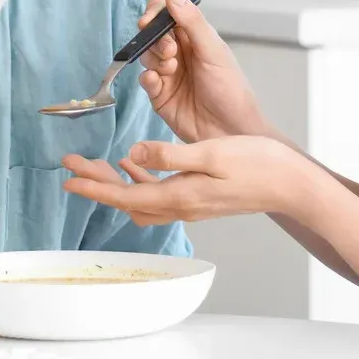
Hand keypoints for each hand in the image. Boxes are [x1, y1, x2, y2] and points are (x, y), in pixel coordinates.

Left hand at [61, 136, 320, 225]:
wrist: (291, 185)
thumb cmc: (258, 165)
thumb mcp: (210, 153)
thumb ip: (169, 155)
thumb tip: (133, 154)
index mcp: (179, 195)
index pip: (124, 194)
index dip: (93, 185)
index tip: (67, 176)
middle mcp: (180, 206)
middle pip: (125, 199)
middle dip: (96, 183)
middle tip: (71, 165)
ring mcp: (190, 204)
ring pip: (140, 198)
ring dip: (115, 183)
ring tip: (95, 164)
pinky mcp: (199, 198)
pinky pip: (158, 194)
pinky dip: (140, 180)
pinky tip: (136, 163)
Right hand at [137, 0, 265, 143]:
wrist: (232, 131)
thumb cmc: (231, 90)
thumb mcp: (213, 51)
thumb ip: (191, 22)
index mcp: (194, 36)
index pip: (167, 11)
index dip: (155, 10)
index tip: (151, 18)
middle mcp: (178, 52)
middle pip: (151, 32)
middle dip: (154, 37)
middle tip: (169, 50)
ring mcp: (167, 74)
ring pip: (146, 55)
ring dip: (154, 58)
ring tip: (170, 69)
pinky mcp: (159, 96)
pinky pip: (145, 80)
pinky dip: (148, 78)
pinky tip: (158, 82)